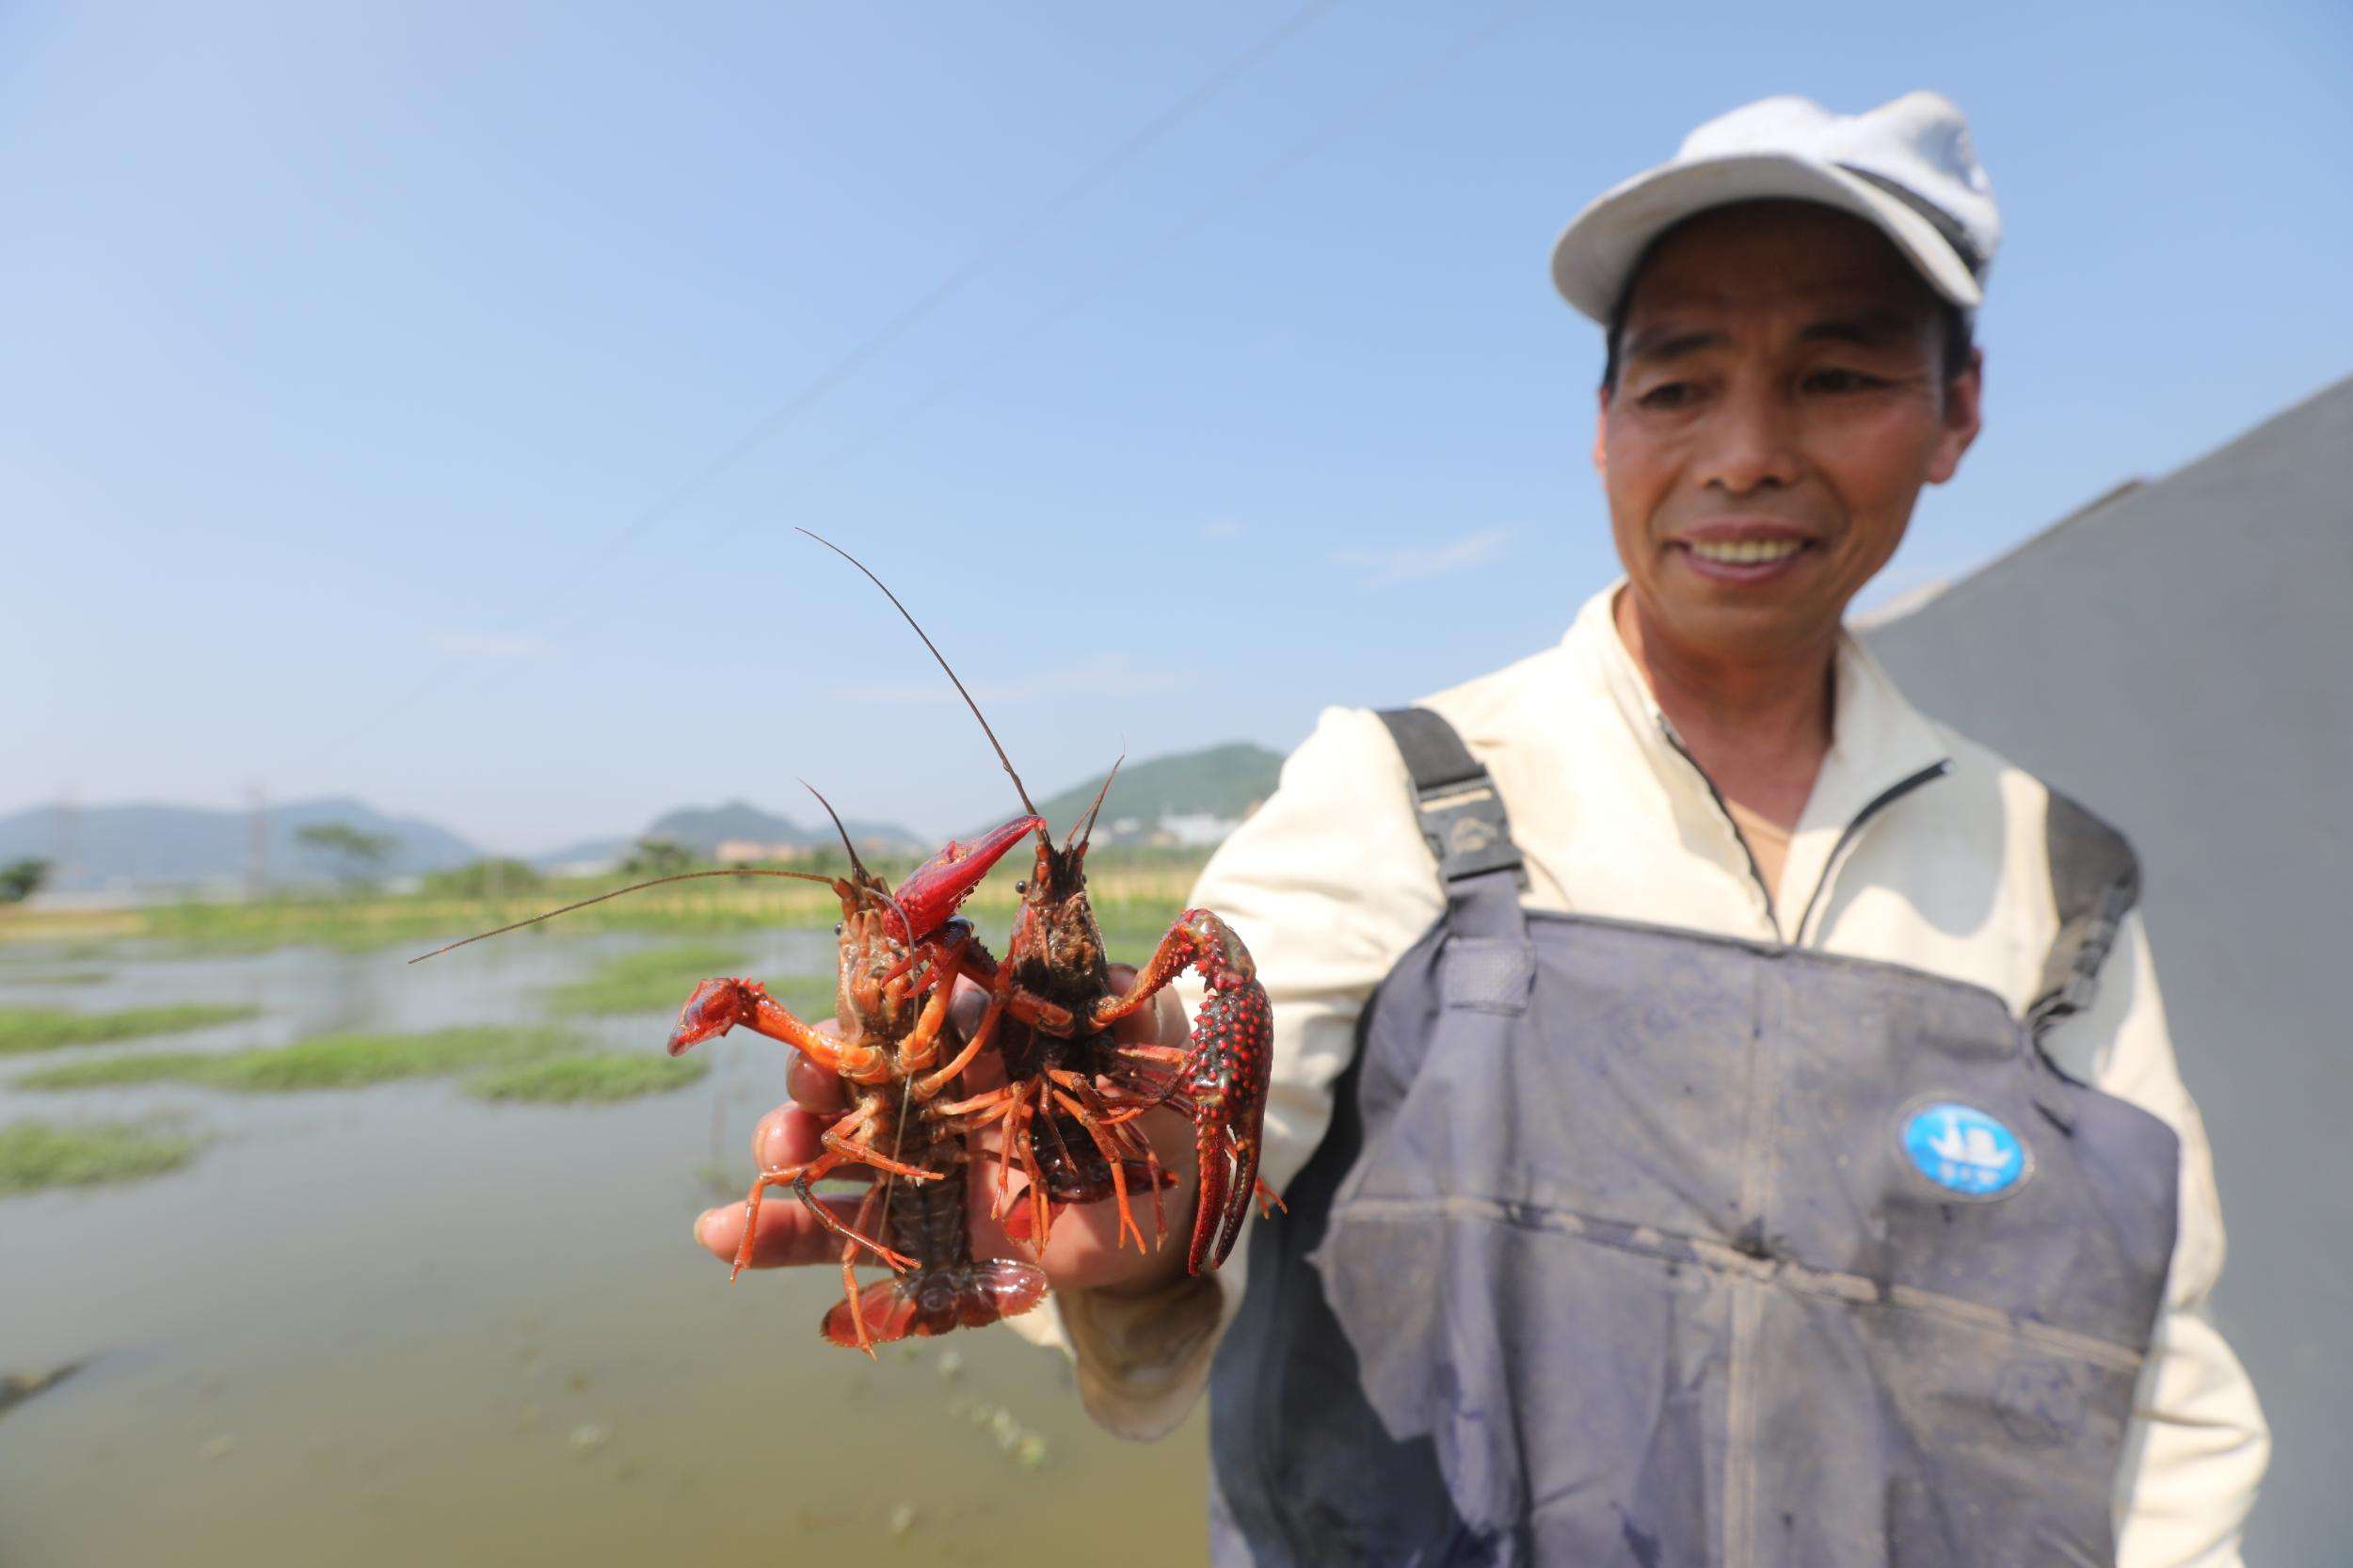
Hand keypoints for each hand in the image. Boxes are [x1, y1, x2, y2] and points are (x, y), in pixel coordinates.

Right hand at [692, 964, 1198, 1299]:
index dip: (872, 1006)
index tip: (855, 1010)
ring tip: (772, 1158)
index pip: (906, 1009)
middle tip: (809, 1091)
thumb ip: (1120, 1006)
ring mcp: (913, 1166)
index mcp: (975, 1037)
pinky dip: (777, 1236)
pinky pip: (834, 1237)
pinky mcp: (910, 1236)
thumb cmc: (1153, 1108)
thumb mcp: (1145, 1047)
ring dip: (782, 1149)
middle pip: (850, 1077)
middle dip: (815, 1077)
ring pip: (827, 1152)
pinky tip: (721, 1233)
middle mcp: (929, 1095)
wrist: (1161, 1213)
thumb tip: (1099, 968)